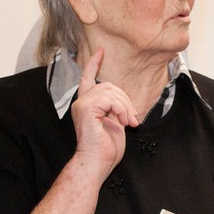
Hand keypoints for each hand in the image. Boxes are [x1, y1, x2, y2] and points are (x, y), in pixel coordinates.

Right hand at [68, 47, 138, 178]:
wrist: (97, 163)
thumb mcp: (114, 123)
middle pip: (109, 86)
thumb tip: (124, 102)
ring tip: (129, 122)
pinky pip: (110, 99)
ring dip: (125, 107)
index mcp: (87, 104)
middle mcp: (81, 102)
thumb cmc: (105, 149)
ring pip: (111, 91)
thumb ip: (115, 108)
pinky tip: (122, 121)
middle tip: (133, 119)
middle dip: (126, 100)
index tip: (100, 51)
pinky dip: (121, 109)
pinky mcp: (85, 108)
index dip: (94, 63)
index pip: (88, 78)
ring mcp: (82, 104)